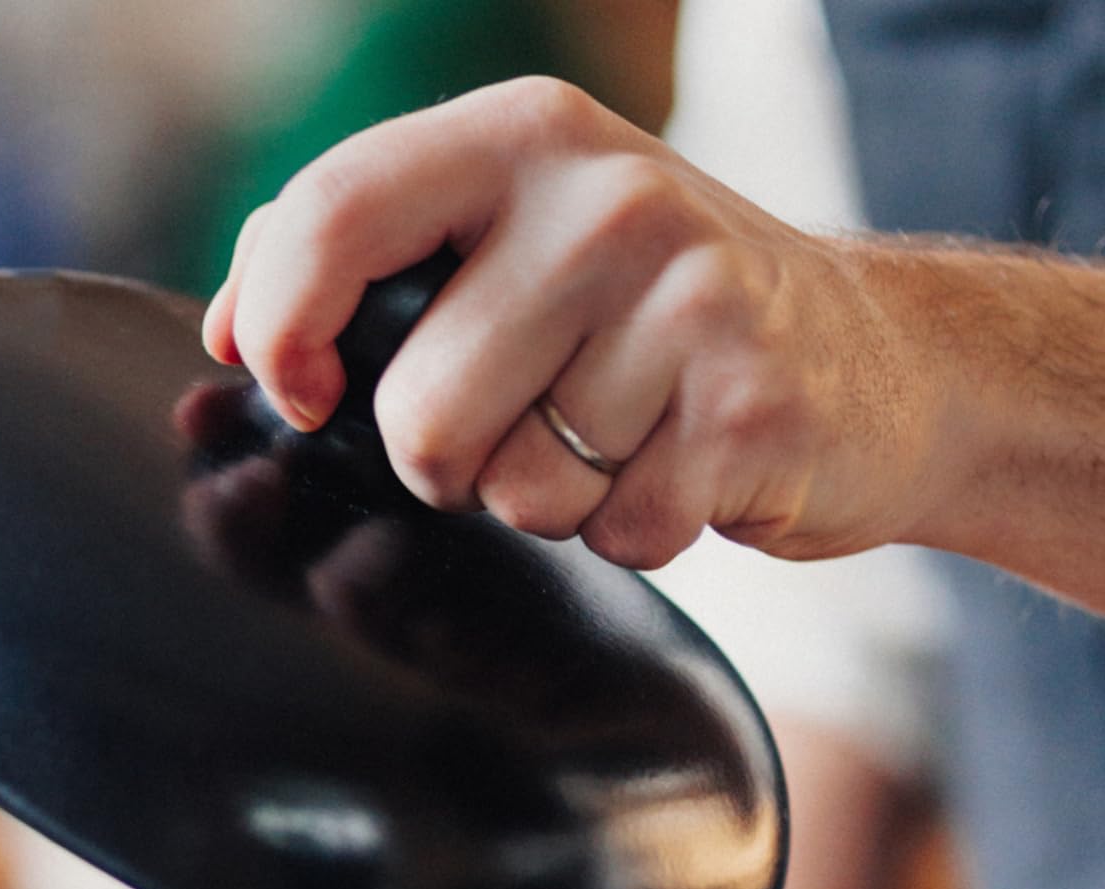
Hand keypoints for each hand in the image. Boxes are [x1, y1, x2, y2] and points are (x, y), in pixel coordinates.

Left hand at [202, 80, 944, 573]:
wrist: (875, 357)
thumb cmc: (649, 313)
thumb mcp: (512, 235)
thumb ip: (370, 258)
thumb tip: (229, 324)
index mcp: (519, 139)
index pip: (332, 215)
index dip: (279, 329)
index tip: (301, 393)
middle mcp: (604, 196)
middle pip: (417, 414)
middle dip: (448, 462)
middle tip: (525, 423)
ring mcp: (687, 297)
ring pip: (514, 488)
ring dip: (549, 501)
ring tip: (620, 436)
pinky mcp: (747, 406)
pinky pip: (611, 534)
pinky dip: (634, 531)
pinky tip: (683, 469)